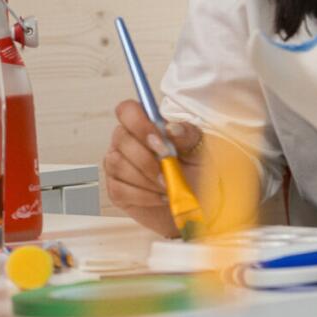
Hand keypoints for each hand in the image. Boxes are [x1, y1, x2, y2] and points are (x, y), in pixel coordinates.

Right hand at [101, 99, 203, 238]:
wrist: (195, 205)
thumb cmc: (196, 173)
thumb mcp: (200, 150)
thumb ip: (187, 135)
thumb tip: (171, 129)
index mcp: (144, 126)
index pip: (127, 111)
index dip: (139, 123)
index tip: (160, 141)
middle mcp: (126, 142)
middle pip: (121, 139)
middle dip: (146, 158)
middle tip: (168, 172)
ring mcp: (117, 165)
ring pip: (118, 164)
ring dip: (147, 179)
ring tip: (168, 186)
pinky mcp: (116, 190)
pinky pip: (120, 189)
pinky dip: (144, 196)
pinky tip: (160, 197)